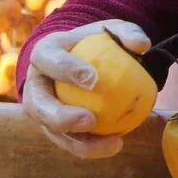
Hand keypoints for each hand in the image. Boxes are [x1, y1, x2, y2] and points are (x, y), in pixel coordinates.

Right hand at [20, 19, 150, 158]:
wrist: (83, 59)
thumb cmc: (97, 42)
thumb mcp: (112, 30)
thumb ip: (127, 33)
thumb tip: (142, 45)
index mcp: (44, 52)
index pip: (48, 60)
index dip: (66, 70)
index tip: (94, 80)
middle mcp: (35, 83)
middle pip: (37, 104)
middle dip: (60, 116)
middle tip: (91, 120)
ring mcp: (41, 109)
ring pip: (52, 131)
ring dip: (79, 142)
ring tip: (111, 143)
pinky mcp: (53, 127)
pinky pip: (69, 142)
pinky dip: (91, 147)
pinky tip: (116, 144)